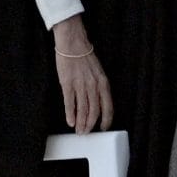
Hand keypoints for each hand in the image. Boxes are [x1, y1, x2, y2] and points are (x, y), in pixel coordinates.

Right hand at [52, 15, 113, 134]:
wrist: (73, 44)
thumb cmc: (85, 57)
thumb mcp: (98, 72)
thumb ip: (99, 87)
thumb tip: (97, 103)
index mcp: (103, 83)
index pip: (108, 106)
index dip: (106, 120)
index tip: (103, 128)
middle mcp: (94, 86)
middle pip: (94, 111)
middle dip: (90, 125)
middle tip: (86, 133)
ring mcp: (80, 85)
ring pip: (83, 110)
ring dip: (81, 123)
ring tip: (79, 131)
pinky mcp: (67, 84)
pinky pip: (70, 103)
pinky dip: (70, 114)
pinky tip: (70, 122)